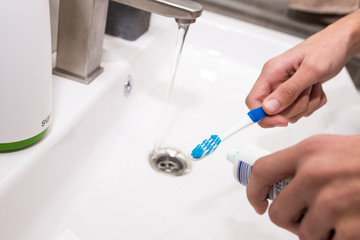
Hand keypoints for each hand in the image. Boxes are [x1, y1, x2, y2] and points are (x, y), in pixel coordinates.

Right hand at [246, 10, 359, 127]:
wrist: (341, 44)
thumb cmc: (327, 48)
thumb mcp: (310, 70)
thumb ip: (288, 90)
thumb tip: (268, 108)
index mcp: (271, 73)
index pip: (253, 101)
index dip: (262, 116)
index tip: (281, 120)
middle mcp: (275, 81)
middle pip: (273, 111)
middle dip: (293, 108)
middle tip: (306, 92)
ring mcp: (285, 88)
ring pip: (289, 112)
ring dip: (306, 105)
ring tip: (313, 87)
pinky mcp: (296, 93)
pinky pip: (302, 110)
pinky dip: (314, 103)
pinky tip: (317, 88)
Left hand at [247, 134, 359, 238]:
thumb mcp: (328, 148)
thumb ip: (299, 164)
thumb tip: (274, 184)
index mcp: (308, 152)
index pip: (262, 172)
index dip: (253, 191)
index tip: (257, 202)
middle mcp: (316, 176)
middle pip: (278, 212)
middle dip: (289, 219)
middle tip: (303, 215)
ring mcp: (333, 203)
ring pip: (303, 233)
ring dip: (315, 229)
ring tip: (334, 215)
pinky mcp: (350, 227)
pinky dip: (335, 238)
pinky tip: (349, 223)